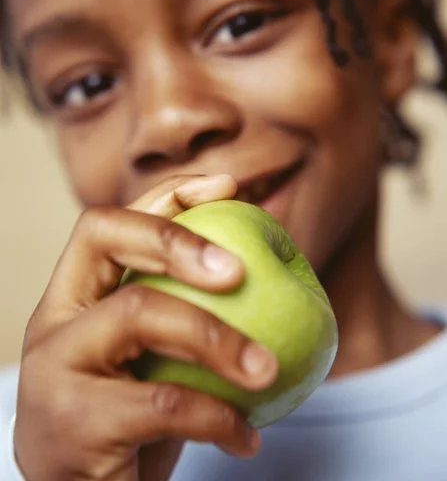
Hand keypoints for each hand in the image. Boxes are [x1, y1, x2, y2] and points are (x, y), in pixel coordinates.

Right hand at [14, 175, 277, 480]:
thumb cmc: (128, 424)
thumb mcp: (150, 360)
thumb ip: (181, 314)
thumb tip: (265, 268)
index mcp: (73, 296)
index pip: (111, 218)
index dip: (168, 193)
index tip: (229, 186)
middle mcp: (53, 319)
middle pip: (104, 236)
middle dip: (178, 238)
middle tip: (240, 269)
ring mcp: (54, 369)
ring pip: (138, 313)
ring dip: (218, 337)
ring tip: (267, 368)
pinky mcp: (72, 425)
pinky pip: (162, 402)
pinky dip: (218, 415)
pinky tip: (246, 437)